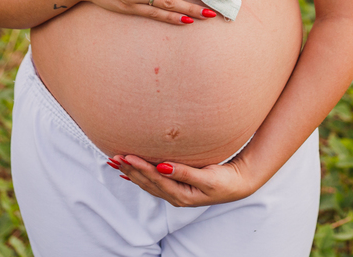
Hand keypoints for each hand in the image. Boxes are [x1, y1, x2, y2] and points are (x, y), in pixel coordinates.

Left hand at [107, 153, 259, 206]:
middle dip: (129, 169)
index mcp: (181, 195)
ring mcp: (174, 193)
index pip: (155, 180)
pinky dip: (138, 176)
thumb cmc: (225, 180)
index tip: (128, 156)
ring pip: (146, 182)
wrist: (238, 185)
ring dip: (130, 172)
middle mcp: (174, 196)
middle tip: (113, 157)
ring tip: (114, 162)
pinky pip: (152, 182)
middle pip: (147, 182)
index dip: (140, 168)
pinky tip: (127, 173)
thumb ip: (184, 173)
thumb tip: (162, 166)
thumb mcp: (207, 178)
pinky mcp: (175, 187)